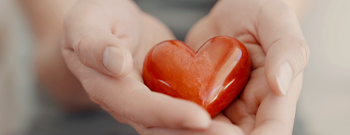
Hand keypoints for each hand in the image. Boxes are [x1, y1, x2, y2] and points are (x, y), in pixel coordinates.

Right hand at [61, 0, 242, 133]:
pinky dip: (205, 115)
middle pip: (161, 126)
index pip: (139, 107)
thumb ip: (95, 44)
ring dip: (203, 131)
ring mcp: (146, 99)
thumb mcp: (86, 23)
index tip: (201, 119)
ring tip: (233, 132)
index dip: (169, 115)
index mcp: (107, 88)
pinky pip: (183, 107)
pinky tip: (228, 118)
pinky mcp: (162, 92)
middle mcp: (127, 102)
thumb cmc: (94, 19)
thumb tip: (116, 64)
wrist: (107, 24)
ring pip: (174, 124)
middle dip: (194, 134)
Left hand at [186, 0, 309, 133]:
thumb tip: (281, 86)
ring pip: (210, 133)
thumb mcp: (274, 18)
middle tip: (195, 122)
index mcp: (275, 95)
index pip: (272, 129)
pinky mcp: (202, 101)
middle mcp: (250, 108)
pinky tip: (165, 113)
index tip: (228, 132)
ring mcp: (224, 107)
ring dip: (193, 132)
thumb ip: (286, 48)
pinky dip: (178, 120)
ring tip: (174, 122)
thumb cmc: (256, 11)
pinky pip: (189, 118)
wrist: (228, 12)